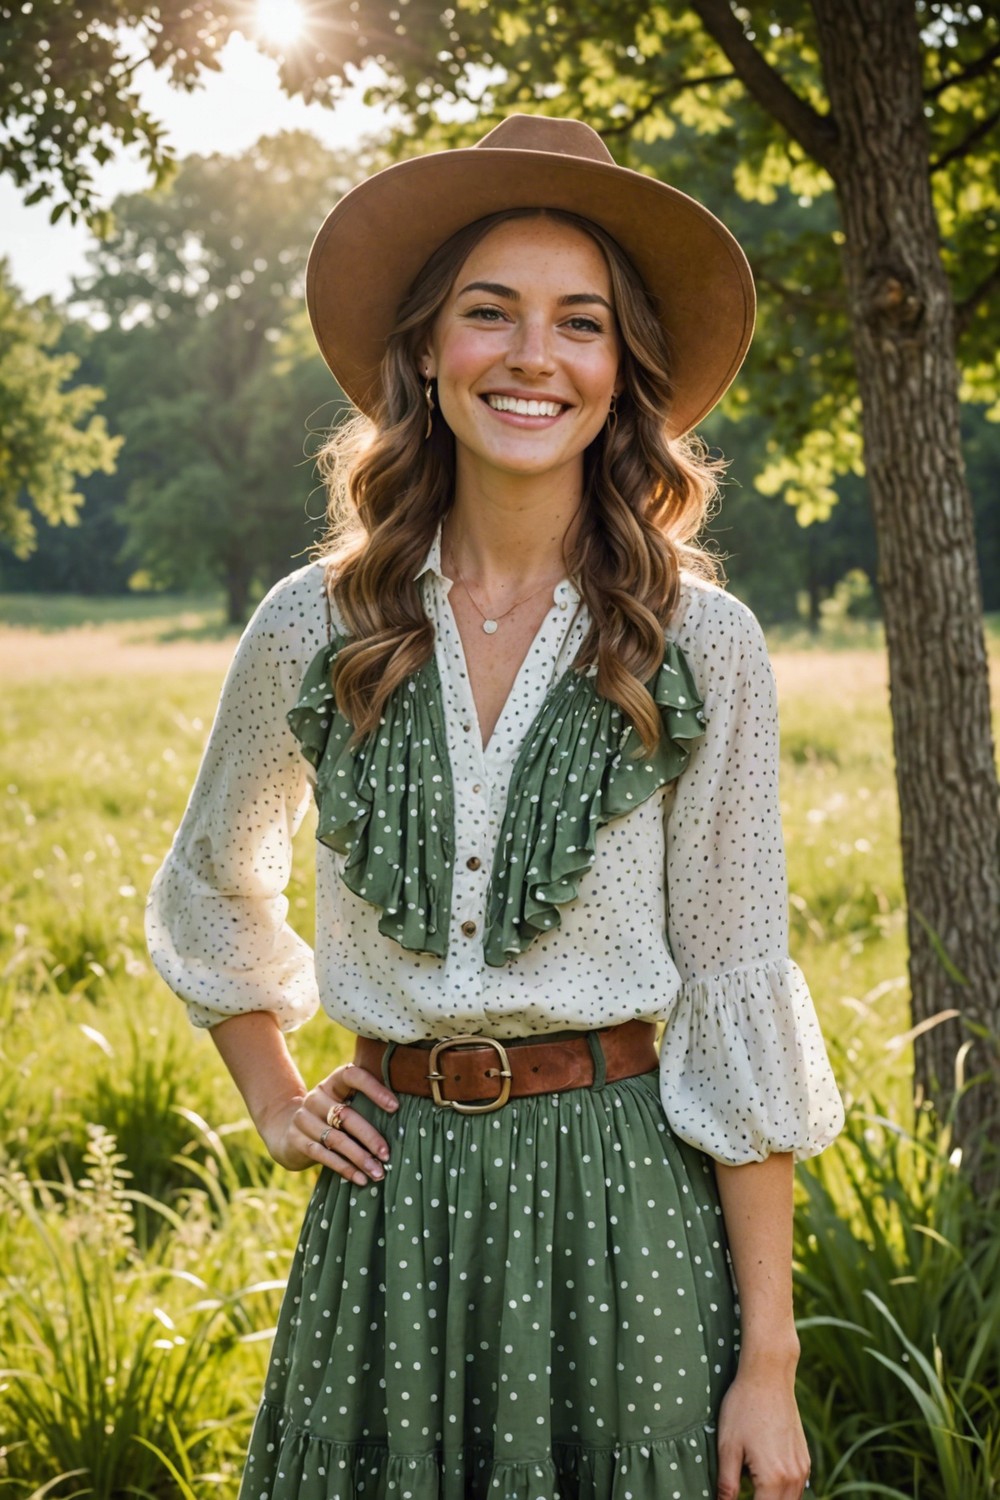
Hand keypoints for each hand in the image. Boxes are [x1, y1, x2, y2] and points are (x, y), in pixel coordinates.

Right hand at [260, 1061, 398, 1185]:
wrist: (286, 1130)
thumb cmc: (330, 1117)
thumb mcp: (342, 1104)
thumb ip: (364, 1106)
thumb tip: (405, 1121)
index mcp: (333, 1082)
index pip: (353, 1075)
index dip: (374, 1089)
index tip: (395, 1107)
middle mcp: (316, 1097)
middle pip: (346, 1115)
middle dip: (370, 1137)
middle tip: (388, 1155)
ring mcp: (304, 1119)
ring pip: (336, 1139)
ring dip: (360, 1158)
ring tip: (378, 1172)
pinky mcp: (297, 1140)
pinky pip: (324, 1155)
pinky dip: (345, 1168)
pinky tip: (360, 1179)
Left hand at [716, 1364, 810, 1499]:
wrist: (768, 1375)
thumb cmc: (743, 1407)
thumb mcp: (727, 1446)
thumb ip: (726, 1485)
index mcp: (773, 1479)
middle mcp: (793, 1478)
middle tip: (743, 1493)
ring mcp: (803, 1468)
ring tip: (753, 1489)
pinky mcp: (804, 1459)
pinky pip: (797, 1489)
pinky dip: (783, 1493)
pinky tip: (765, 1482)